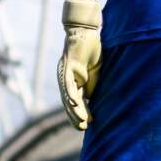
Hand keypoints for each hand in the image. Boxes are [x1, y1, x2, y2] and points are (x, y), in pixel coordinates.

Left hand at [57, 0, 103, 130]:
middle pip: (69, 102)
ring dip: (74, 110)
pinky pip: (68, 83)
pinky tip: (75, 103)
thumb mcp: (94, 72)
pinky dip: (71, 93)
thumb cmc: (91, 50)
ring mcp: (65, 73)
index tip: (87, 125)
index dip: (81, 113)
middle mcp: (66, 80)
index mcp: (74, 82)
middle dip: (76, 116)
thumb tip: (91, 100)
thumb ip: (91, 85)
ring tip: (81, 121)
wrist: (85, 31)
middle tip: (83, 128)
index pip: (76, 102)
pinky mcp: (67, 66)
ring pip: (68, 96)